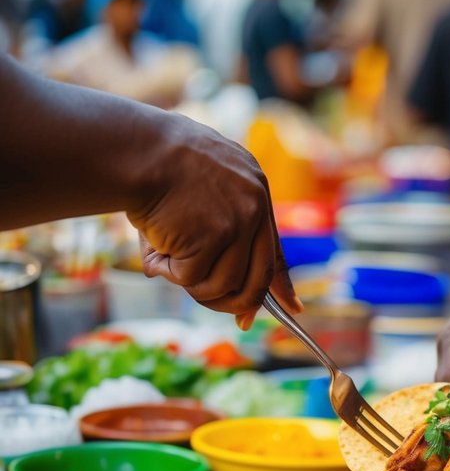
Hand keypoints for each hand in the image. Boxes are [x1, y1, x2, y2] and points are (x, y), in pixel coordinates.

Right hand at [128, 113, 300, 326]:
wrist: (134, 150)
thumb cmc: (152, 167)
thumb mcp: (198, 192)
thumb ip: (214, 233)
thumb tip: (210, 287)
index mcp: (254, 188)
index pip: (273, 247)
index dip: (280, 283)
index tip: (292, 308)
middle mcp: (255, 204)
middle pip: (259, 277)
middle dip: (240, 304)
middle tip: (233, 320)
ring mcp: (238, 220)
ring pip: (225, 284)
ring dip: (191, 283)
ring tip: (163, 259)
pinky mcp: (216, 234)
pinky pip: (193, 277)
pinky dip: (169, 272)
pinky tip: (154, 249)